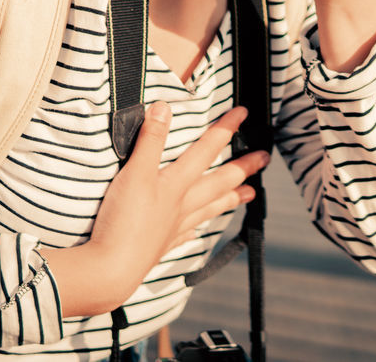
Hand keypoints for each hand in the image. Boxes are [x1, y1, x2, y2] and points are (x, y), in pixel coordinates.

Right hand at [41, 101, 269, 315]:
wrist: (110, 269)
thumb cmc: (122, 221)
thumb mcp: (134, 173)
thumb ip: (149, 141)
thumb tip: (163, 107)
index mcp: (176, 184)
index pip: (206, 149)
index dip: (225, 129)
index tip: (243, 114)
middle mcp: (181, 204)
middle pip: (219, 181)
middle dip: (243, 168)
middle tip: (264, 158)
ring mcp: (174, 226)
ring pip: (210, 207)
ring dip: (231, 198)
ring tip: (250, 194)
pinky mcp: (162, 245)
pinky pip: (188, 232)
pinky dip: (198, 227)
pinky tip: (199, 228)